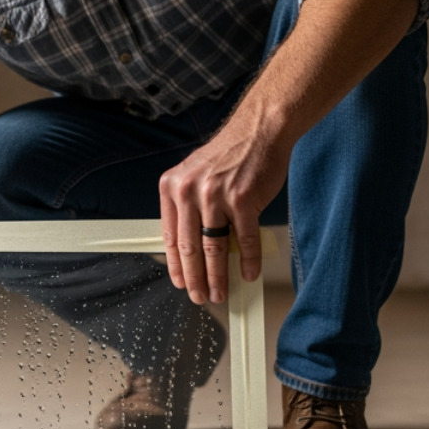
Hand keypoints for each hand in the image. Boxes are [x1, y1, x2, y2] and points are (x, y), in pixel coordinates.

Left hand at [159, 110, 287, 304]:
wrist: (259, 131)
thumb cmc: (229, 155)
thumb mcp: (196, 175)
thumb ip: (190, 207)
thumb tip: (192, 248)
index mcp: (172, 187)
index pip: (170, 236)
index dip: (175, 265)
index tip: (180, 282)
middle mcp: (189, 191)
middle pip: (189, 248)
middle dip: (195, 278)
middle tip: (200, 297)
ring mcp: (216, 196)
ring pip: (213, 249)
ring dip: (218, 276)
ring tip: (221, 292)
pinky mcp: (242, 200)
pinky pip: (245, 239)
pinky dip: (248, 260)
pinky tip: (249, 273)